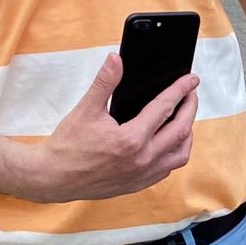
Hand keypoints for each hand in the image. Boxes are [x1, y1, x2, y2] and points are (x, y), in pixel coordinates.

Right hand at [23, 51, 198, 201]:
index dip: (180, 90)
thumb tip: (115, 60)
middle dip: (190, 109)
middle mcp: (142, 159)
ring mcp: (142, 175)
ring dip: (187, 135)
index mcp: (131, 139)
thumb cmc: (68, 146)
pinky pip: (167, 169)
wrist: (54, 178)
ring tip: (183, 119)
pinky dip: (174, 153)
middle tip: (191, 95)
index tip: (191, 80)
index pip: (165, 108)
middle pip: (181, 131)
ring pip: (180, 155)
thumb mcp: (86, 109)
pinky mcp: (138, 185)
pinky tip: (168, 143)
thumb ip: (105, 82)